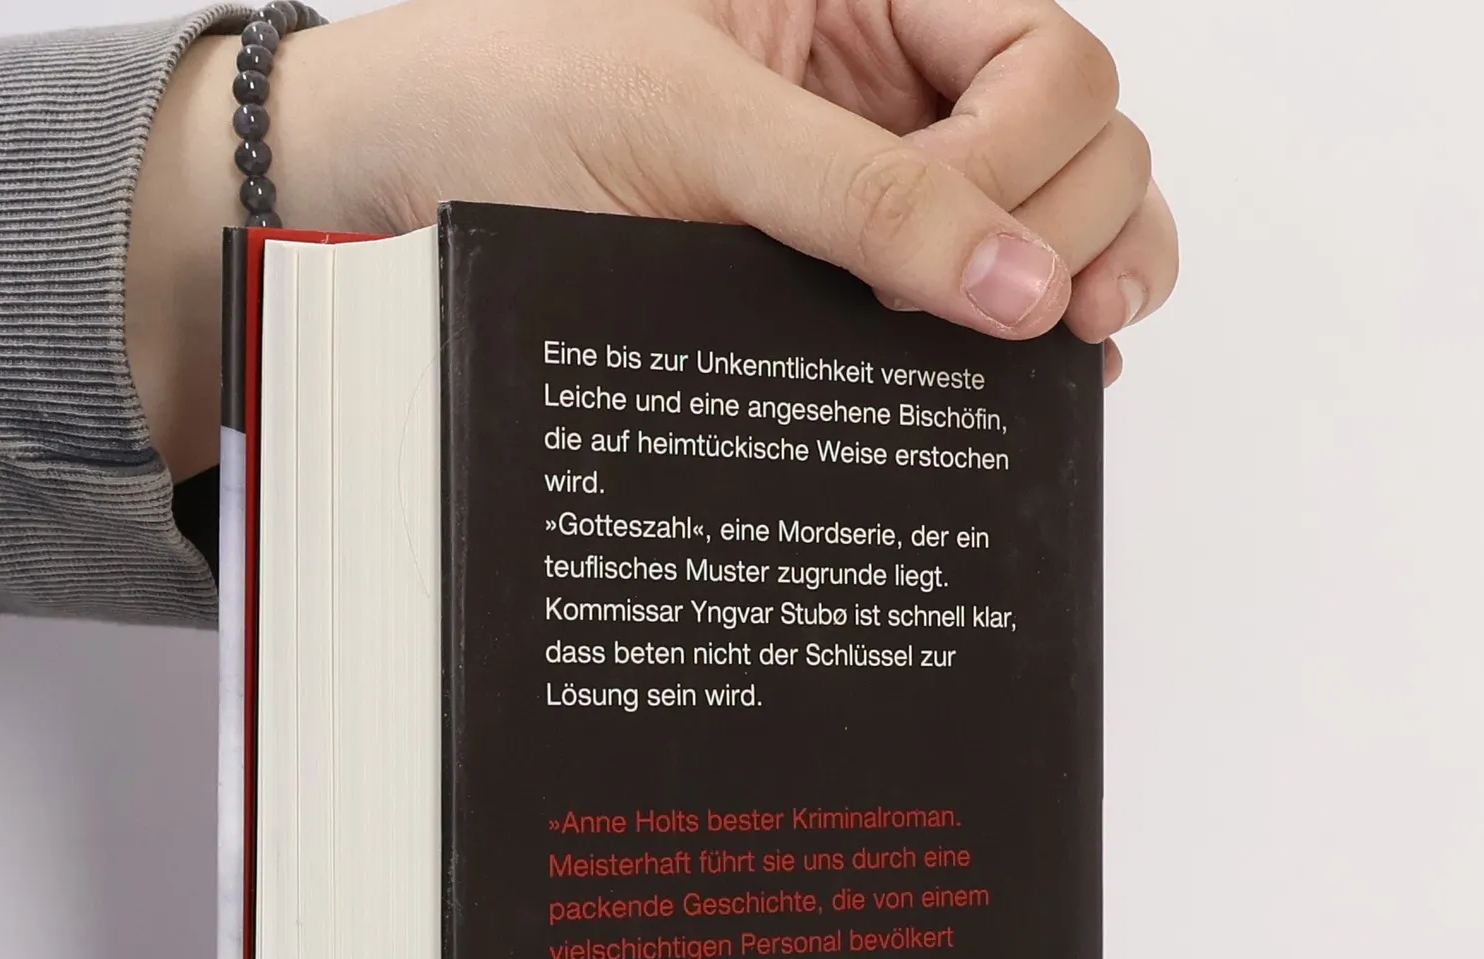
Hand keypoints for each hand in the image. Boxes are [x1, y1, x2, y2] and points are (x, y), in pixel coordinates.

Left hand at [132, 0, 1176, 476]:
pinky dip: (1020, 334)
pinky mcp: (843, 268)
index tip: (946, 246)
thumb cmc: (509, 94)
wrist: (399, 176)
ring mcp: (876, 173)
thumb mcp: (689, 121)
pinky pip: (973, 291)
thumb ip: (858, 194)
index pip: (1044, 54)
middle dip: (1073, 219)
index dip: (1026, 156)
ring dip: (1085, 273)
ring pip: (1053, 210)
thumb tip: (1024, 288)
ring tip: (1072, 350)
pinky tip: (1033, 380)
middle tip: (1023, 316)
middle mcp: (890, 71)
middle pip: (1079, 131)